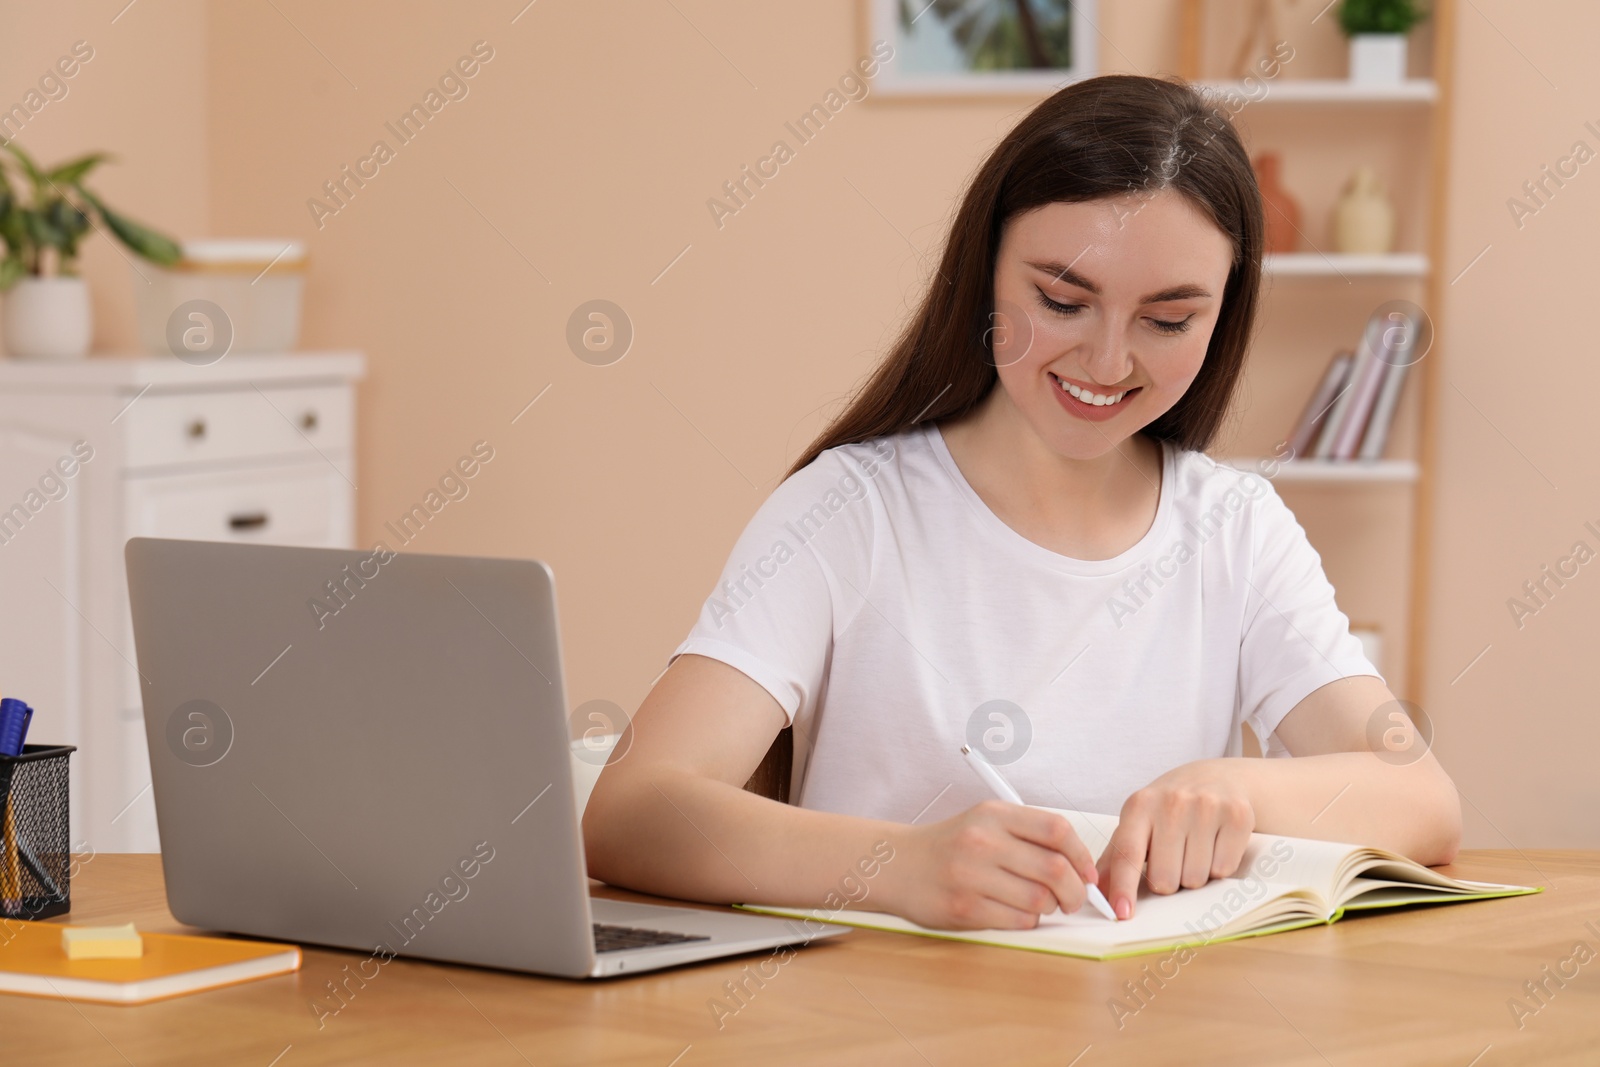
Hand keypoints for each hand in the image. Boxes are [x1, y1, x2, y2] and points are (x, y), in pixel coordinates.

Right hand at [883, 800, 1099, 929]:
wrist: (899, 865)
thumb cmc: (951, 846)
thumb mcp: (985, 822)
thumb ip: (1028, 835)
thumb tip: (1081, 866)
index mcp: (993, 814)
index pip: (1057, 829)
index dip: (1082, 855)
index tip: (1088, 873)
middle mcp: (983, 841)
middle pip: (1055, 868)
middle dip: (1076, 891)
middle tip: (1075, 899)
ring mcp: (971, 875)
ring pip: (1040, 899)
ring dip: (1051, 907)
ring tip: (1041, 904)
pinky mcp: (964, 907)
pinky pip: (1018, 920)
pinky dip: (1028, 921)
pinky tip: (1017, 913)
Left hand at [1097, 761, 1254, 919]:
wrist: (1216, 778)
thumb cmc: (1170, 808)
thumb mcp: (1138, 822)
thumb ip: (1116, 857)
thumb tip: (1096, 891)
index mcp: (1139, 806)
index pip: (1128, 853)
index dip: (1124, 886)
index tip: (1122, 913)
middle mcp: (1172, 803)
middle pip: (1165, 878)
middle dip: (1168, 880)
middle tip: (1173, 858)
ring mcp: (1206, 807)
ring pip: (1195, 878)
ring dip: (1194, 874)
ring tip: (1194, 848)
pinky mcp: (1236, 815)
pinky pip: (1224, 869)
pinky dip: (1219, 866)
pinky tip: (1215, 844)